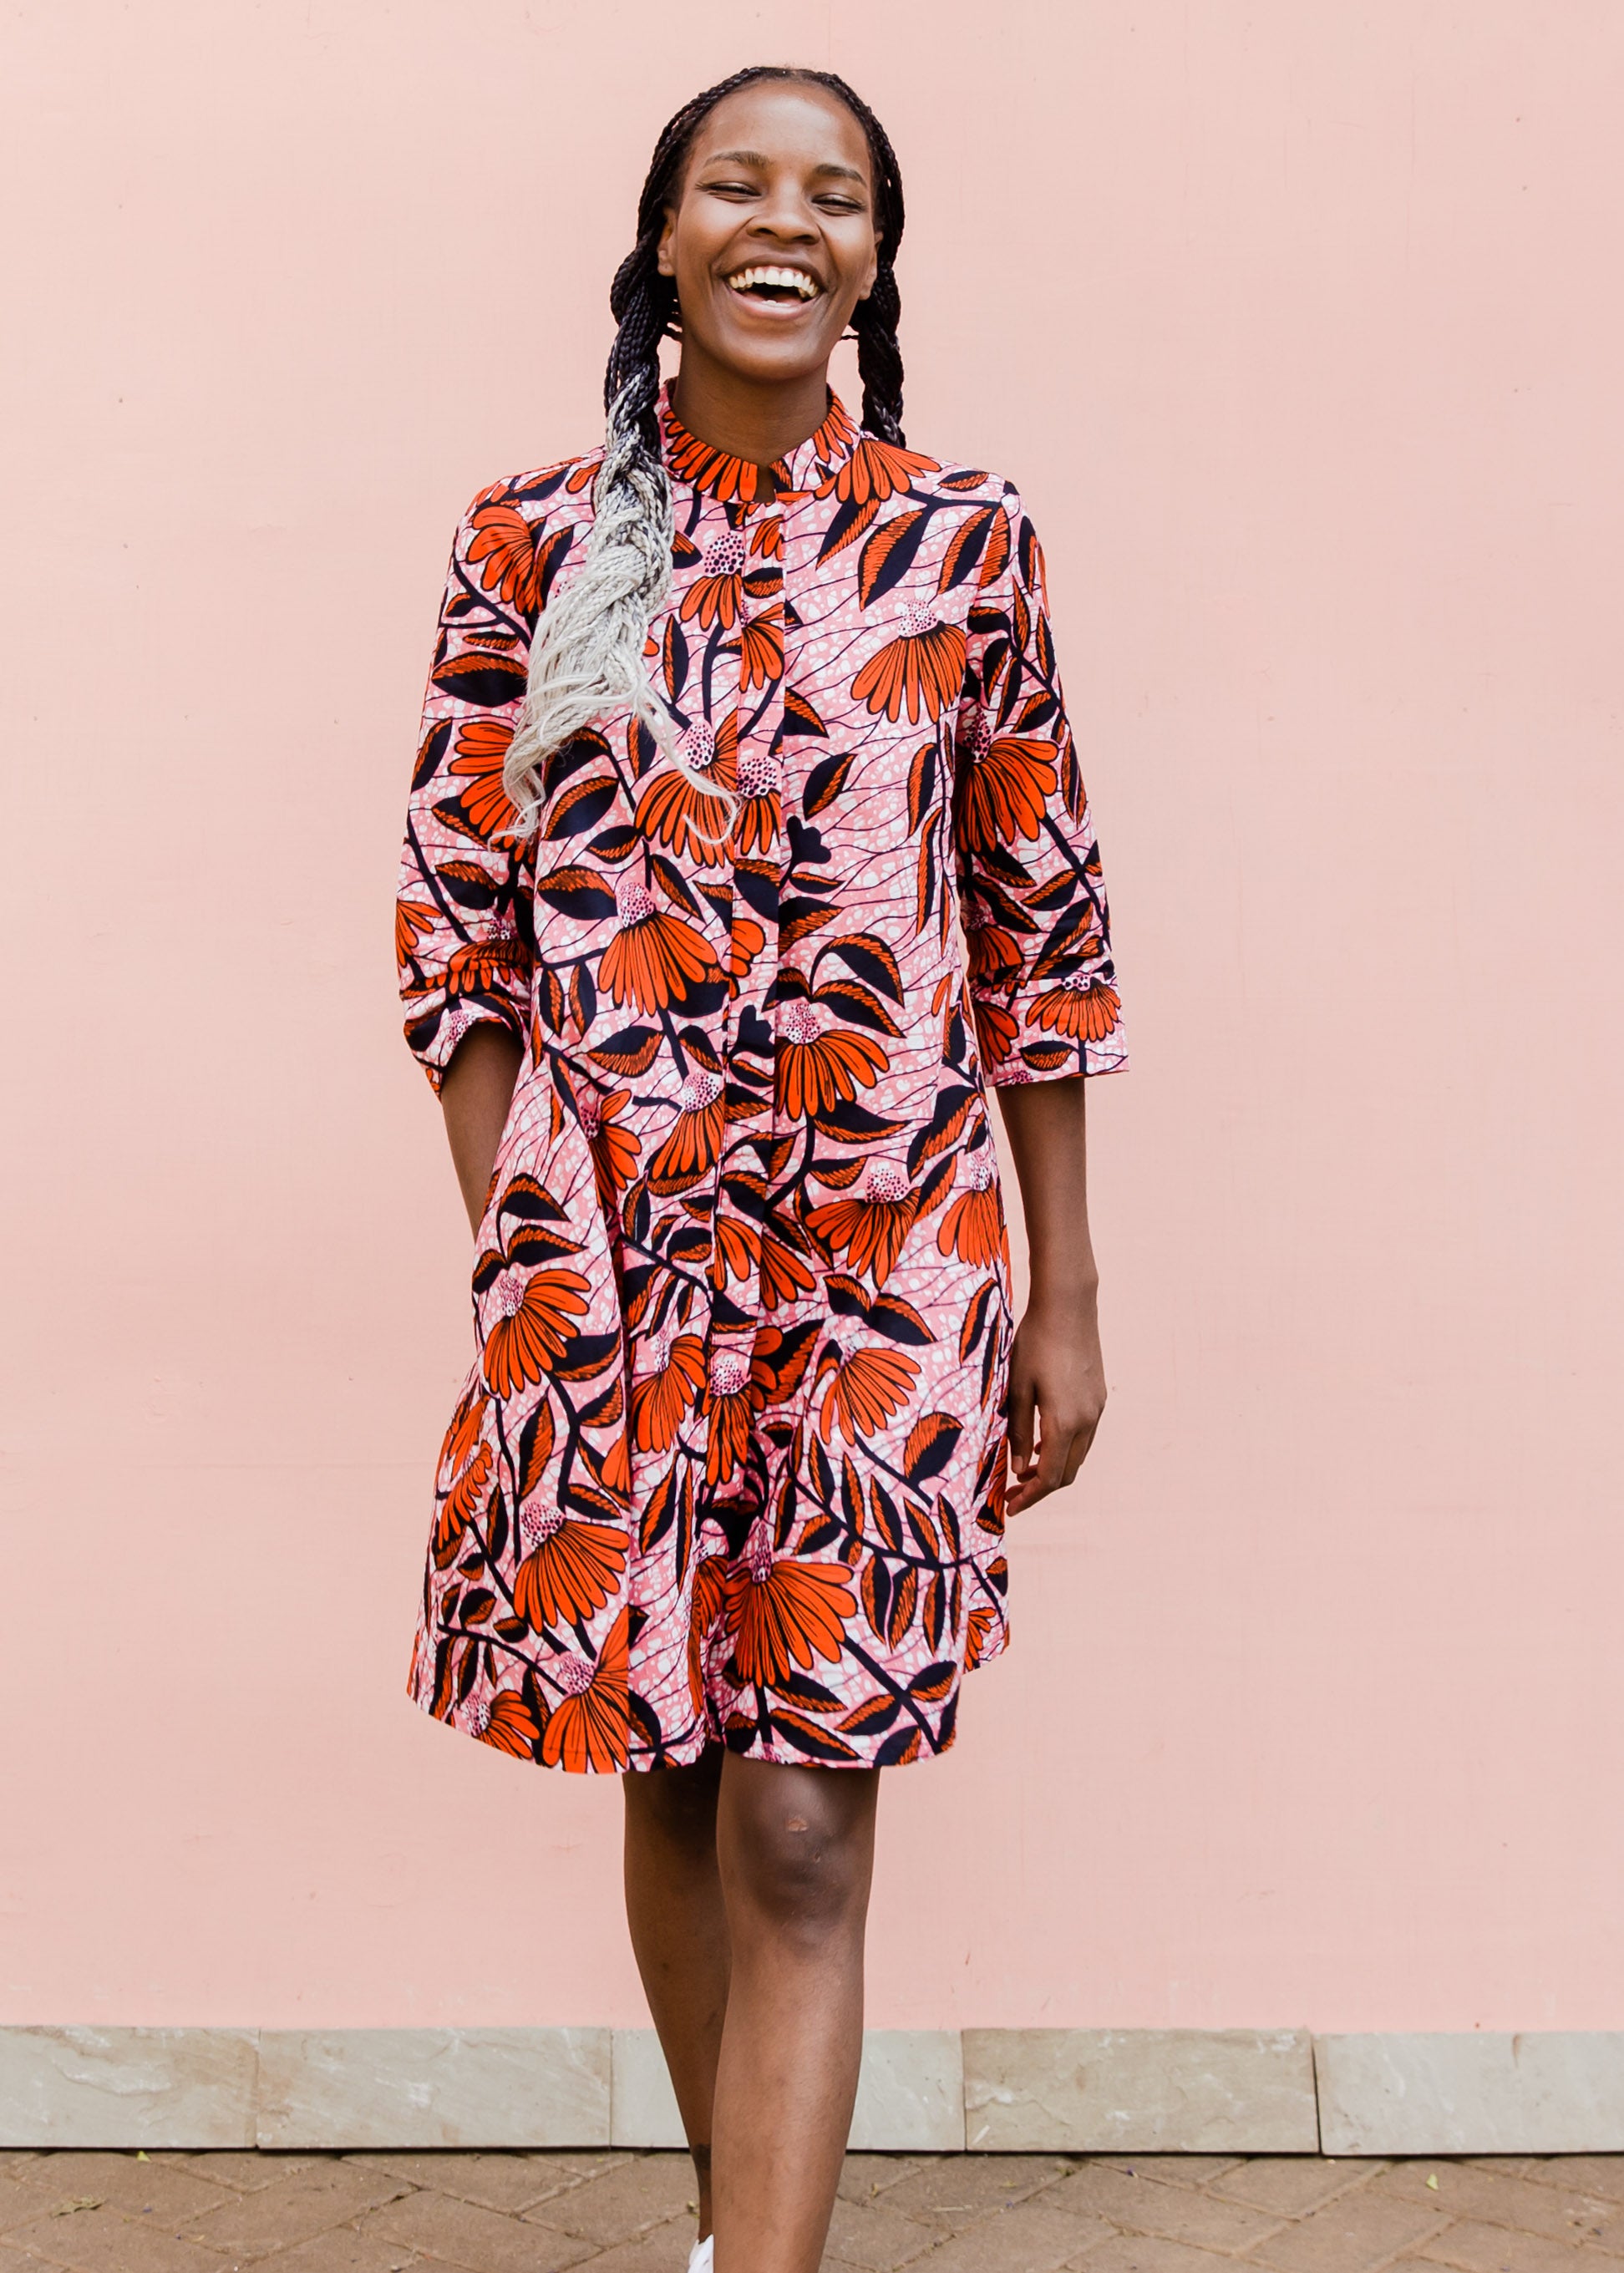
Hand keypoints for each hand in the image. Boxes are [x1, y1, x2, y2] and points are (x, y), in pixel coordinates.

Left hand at [1004, 1292, 1106, 1514]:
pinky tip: (1043, 1442)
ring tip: (1024, 1470)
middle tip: (1012, 1493)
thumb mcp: (1017, 1388)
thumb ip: (1020, 1432)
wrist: (1068, 1306)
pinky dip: (1064, 1449)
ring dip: (1053, 1469)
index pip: (1050, 1477)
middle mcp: (1088, 1420)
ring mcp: (1097, 1408)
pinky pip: (1084, 1436)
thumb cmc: (1035, 1343)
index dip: (1030, 1496)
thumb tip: (1020, 1469)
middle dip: (1041, 1488)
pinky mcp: (1098, 1396)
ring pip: (1078, 1455)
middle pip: (1068, 1472)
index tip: (1010, 1506)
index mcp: (1066, 1422)